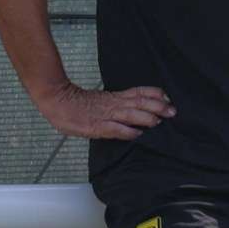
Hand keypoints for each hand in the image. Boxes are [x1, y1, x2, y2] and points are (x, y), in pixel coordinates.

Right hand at [36, 82, 174, 139]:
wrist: (56, 99)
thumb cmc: (77, 102)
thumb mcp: (102, 98)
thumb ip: (117, 102)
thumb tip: (136, 108)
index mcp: (115, 96)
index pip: (139, 92)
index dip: (155, 94)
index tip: (168, 97)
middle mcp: (113, 104)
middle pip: (139, 102)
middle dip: (157, 107)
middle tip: (172, 111)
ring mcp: (104, 114)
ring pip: (130, 114)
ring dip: (146, 118)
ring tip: (158, 121)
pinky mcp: (95, 125)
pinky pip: (113, 129)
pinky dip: (125, 131)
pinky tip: (136, 134)